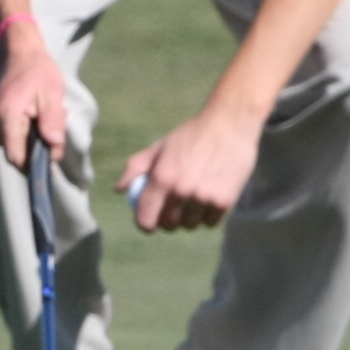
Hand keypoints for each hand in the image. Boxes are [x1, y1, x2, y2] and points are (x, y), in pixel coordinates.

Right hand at [0, 29, 69, 166]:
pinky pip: (11, 140)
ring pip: (16, 148)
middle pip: (18, 154)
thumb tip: (54, 146)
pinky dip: (27, 134)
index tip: (52, 162)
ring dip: (35, 140)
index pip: (16, 157)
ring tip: (46, 116)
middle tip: (56, 124)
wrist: (18, 56)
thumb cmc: (37, 72)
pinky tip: (35, 117)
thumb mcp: (52, 94)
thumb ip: (52, 121)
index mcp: (7, 116)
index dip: (34, 165)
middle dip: (39, 148)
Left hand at [121, 101, 265, 231]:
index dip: (144, 225)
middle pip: (169, 225)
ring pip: (190, 225)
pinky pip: (210, 222)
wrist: (230, 123)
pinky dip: (208, 216)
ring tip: (193, 202)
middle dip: (167, 221)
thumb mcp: (160, 146)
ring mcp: (204, 197)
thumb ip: (136, 168)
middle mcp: (182, 190)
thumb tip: (119, 190)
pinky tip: (209, 200)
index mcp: (162, 177)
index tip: (149, 223)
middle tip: (172, 211)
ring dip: (189, 218)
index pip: (146, 217)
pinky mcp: (224, 201)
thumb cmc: (192, 134)